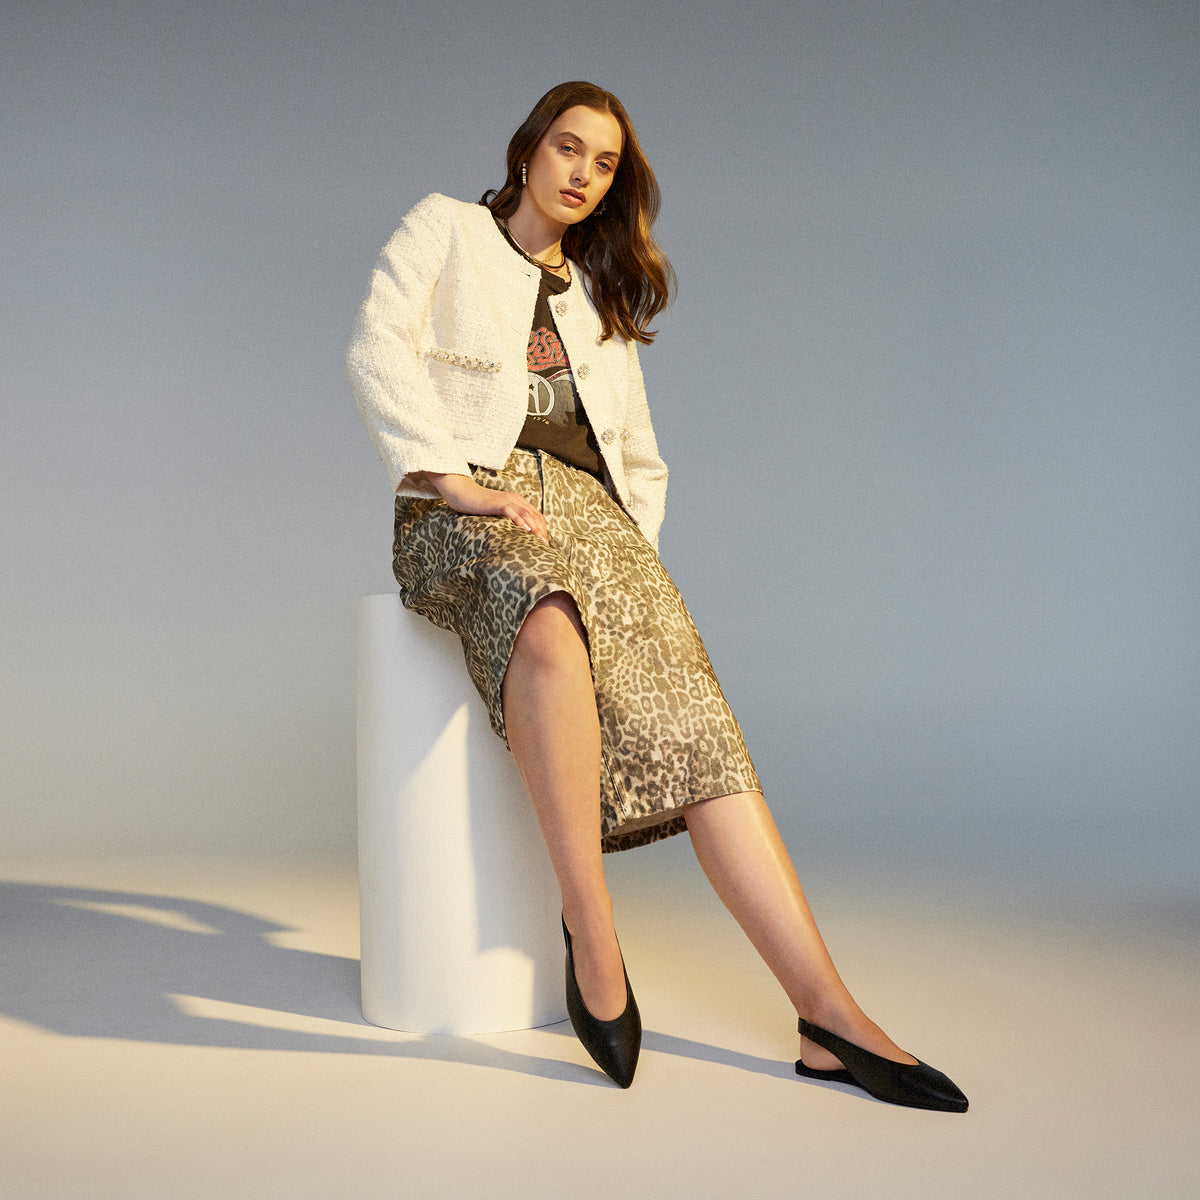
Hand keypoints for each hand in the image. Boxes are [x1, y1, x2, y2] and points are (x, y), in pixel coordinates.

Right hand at [425, 472, 549, 542]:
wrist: (463, 492)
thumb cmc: (479, 505)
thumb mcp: (498, 512)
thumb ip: (508, 519)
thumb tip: (516, 535)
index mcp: (518, 502)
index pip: (536, 516)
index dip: (543, 529)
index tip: (545, 544)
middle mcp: (515, 499)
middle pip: (535, 515)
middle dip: (542, 531)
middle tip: (546, 546)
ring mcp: (506, 500)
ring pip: (526, 513)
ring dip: (534, 527)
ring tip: (540, 540)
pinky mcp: (496, 503)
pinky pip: (511, 511)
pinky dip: (519, 520)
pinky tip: (525, 529)